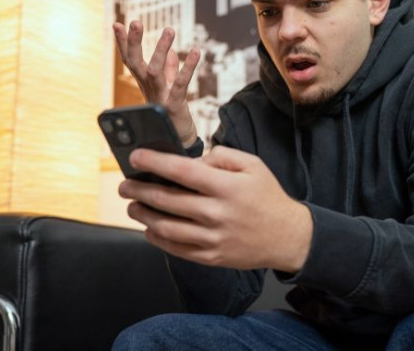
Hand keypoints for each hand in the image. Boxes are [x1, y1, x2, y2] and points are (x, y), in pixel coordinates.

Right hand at [113, 20, 200, 146]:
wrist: (179, 142)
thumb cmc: (172, 114)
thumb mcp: (170, 89)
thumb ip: (171, 71)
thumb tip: (173, 53)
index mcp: (145, 84)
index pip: (130, 60)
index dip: (123, 43)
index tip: (117, 23)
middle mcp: (148, 89)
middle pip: (135, 63)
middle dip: (134, 42)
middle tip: (135, 22)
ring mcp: (159, 97)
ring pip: (154, 71)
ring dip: (161, 50)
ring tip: (170, 29)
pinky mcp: (174, 105)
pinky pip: (180, 84)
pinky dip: (188, 67)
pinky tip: (195, 51)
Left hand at [118, 146, 312, 272]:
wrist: (288, 236)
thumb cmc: (267, 196)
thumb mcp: (252, 165)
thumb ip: (221, 156)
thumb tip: (192, 161)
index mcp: (227, 187)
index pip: (182, 170)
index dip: (154, 162)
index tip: (135, 157)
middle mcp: (218, 213)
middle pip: (167, 200)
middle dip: (139, 190)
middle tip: (125, 184)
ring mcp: (213, 239)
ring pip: (165, 227)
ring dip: (143, 214)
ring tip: (132, 205)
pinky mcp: (211, 257)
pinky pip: (175, 249)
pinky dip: (157, 238)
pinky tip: (149, 228)